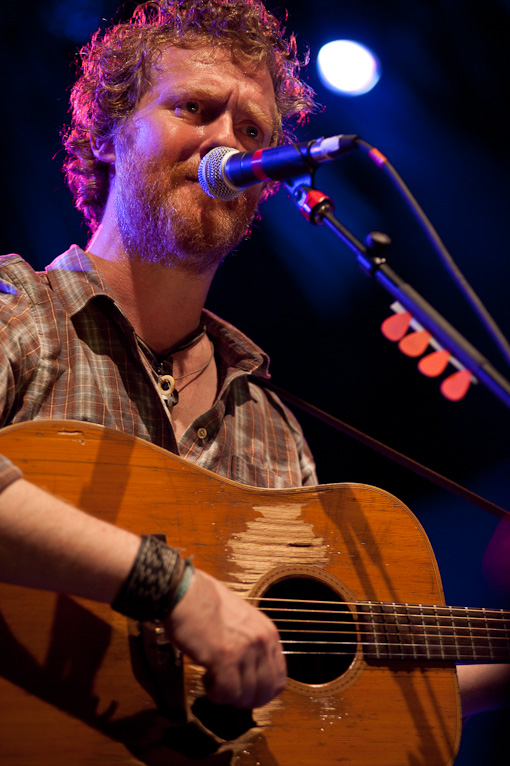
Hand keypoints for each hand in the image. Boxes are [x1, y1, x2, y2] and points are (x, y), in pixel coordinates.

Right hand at [164, 568, 285, 707]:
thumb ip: (251, 641)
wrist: (187, 592)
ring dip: (228, 695)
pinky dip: (216, 695)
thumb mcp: (243, 618)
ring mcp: (245, 651)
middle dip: (247, 699)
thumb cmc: (208, 601)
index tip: (247, 691)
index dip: (262, 691)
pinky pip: (227, 693)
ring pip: (246, 696)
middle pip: (266, 692)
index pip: (279, 678)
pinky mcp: (224, 659)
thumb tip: (251, 669)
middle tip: (229, 692)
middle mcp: (261, 642)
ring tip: (213, 679)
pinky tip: (206, 679)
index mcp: (268, 632)